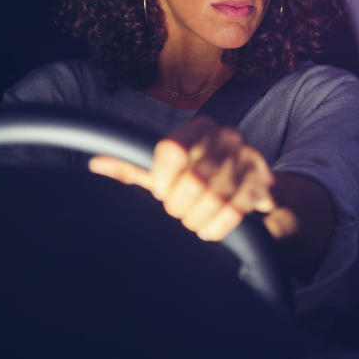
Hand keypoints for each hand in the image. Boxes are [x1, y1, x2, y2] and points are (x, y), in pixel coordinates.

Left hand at [89, 116, 296, 241]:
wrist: (253, 190)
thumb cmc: (201, 180)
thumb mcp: (166, 174)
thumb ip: (134, 169)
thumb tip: (95, 164)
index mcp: (198, 128)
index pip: (172, 148)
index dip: (161, 177)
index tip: (159, 192)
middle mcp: (226, 136)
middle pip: (193, 179)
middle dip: (179, 206)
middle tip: (177, 212)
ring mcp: (249, 158)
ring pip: (214, 198)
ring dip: (196, 219)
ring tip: (192, 221)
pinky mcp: (264, 182)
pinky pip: (235, 211)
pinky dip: (216, 227)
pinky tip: (209, 229)